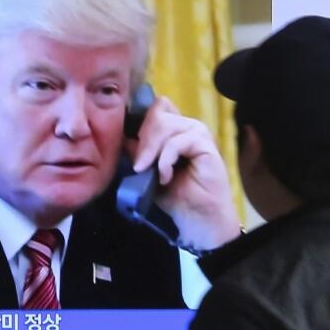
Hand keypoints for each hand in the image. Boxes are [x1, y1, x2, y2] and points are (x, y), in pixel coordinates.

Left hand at [128, 96, 240, 250]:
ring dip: (151, 149)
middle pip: (157, 113)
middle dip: (143, 139)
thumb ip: (139, 153)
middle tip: (138, 166)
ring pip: (165, 124)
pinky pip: (178, 141)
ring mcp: (198, 134)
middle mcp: (187, 127)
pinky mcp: (206, 145)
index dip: (140, 122)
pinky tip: (165, 177)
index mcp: (175, 131)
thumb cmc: (177, 199)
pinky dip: (165, 159)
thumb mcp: (149, 173)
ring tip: (148, 171)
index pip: (156, 108)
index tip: (131, 147)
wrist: (198, 221)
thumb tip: (123, 138)